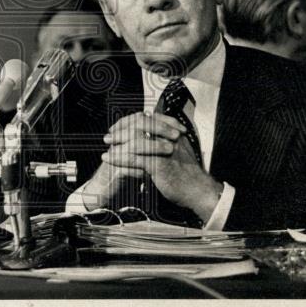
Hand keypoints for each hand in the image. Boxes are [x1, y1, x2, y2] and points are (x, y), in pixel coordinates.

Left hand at [102, 111, 222, 221]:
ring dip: (118, 142)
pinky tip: (109, 159)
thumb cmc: (187, 172)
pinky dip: (119, 158)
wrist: (198, 189)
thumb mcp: (178, 149)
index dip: (130, 121)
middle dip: (121, 129)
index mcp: (173, 131)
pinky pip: (134, 158)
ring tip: (106, 146)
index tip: (118, 127)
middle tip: (109, 136)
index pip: (147, 117)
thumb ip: (164, 140)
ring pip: (135, 141)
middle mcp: (169, 137)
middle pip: (140, 125)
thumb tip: (146, 133)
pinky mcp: (159, 165)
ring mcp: (164, 150)